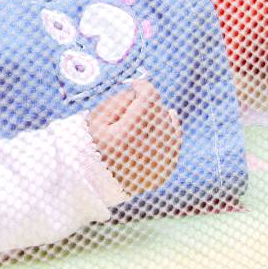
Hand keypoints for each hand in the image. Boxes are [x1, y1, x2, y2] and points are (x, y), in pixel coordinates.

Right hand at [85, 79, 181, 197]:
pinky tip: (169, 117)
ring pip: (169, 125)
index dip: (142, 86)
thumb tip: (140, 91)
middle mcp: (147, 150)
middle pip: (159, 111)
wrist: (94, 183)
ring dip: (160, 115)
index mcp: (126, 135)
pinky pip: (175, 143)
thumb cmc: (92, 146)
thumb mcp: (97, 118)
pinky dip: (172, 130)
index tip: (135, 85)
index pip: (148, 99)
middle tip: (136, 103)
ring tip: (147, 113)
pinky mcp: (163, 171)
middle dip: (149, 102)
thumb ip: (120, 100)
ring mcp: (158, 163)